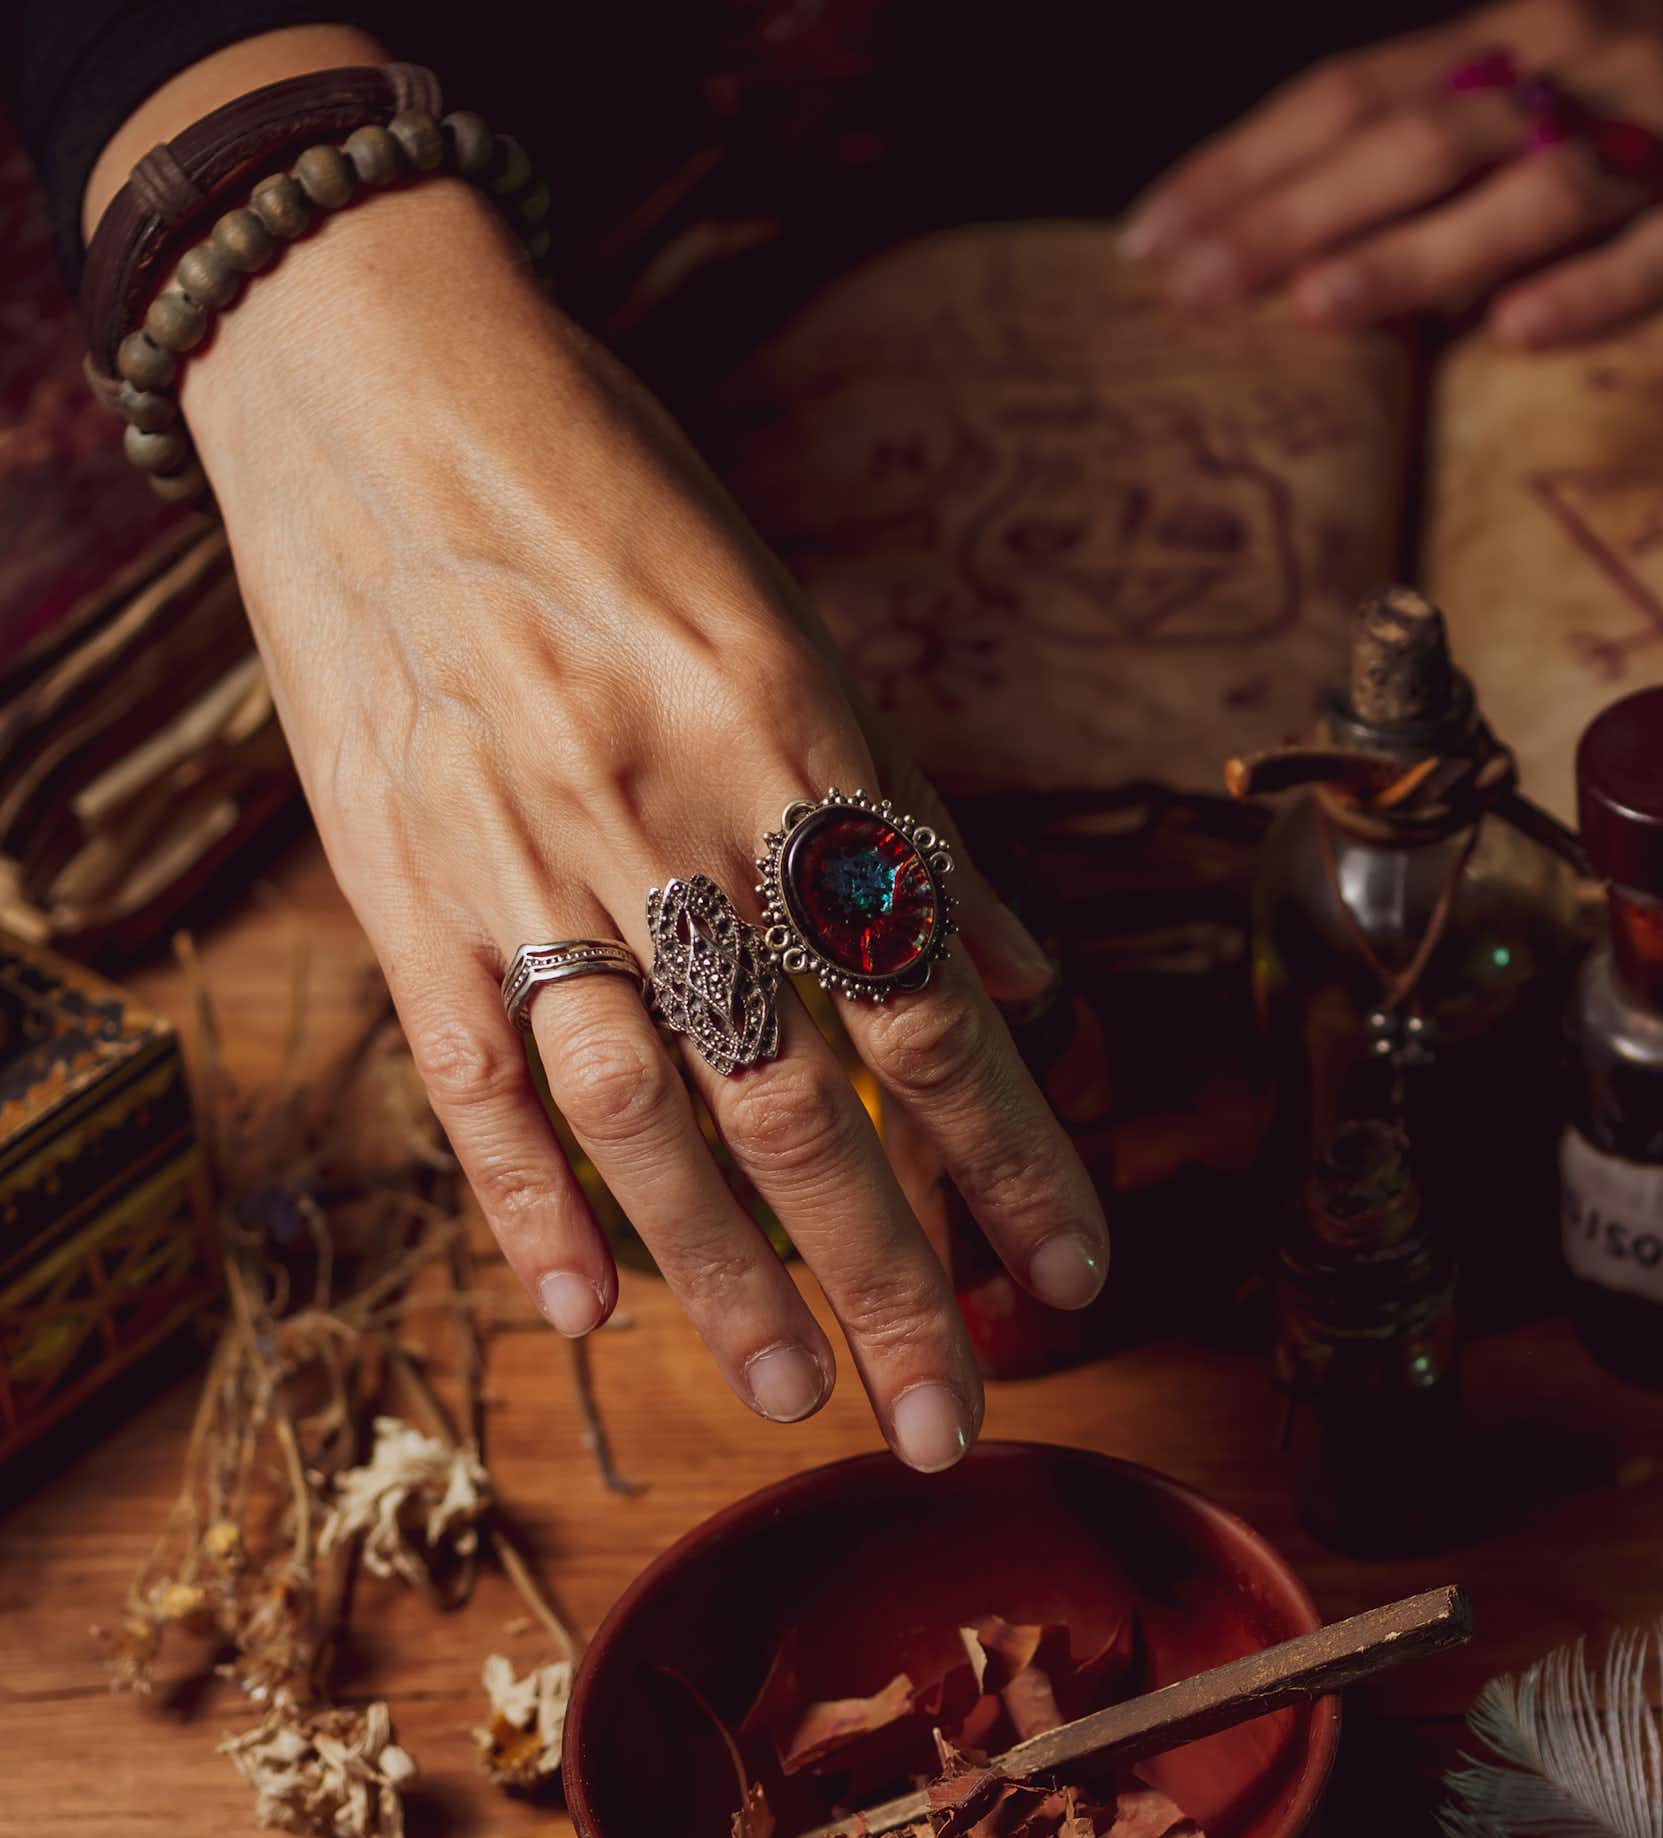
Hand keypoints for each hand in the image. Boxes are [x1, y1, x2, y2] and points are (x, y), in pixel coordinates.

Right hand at [178, 179, 1105, 1466]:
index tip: (1076, 1274)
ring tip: (791, 1395)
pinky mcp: (403, 889)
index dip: (1019, 1163)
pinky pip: (471, 1077)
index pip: (939, 1017)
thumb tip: (1035, 987)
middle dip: (895, 1284)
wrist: (383, 384)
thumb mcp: (807, 645)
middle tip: (948, 1423)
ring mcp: (525, 871)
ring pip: (647, 1122)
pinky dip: (529, 1202)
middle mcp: (671, 832)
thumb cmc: (625, 511)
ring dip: (726, 1278)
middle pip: (808, 1109)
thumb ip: (915, 833)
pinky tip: (588, 1308)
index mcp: (798, 766)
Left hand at [1120, 0, 1662, 347]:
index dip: (1249, 165)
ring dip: (1419, 254)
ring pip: (1532, 192)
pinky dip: (1602, 287)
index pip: (1352, 92)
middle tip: (1195, 288)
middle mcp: (1585, 61)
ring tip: (1318, 310)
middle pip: (1416, 141)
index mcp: (1518, 26)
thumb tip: (1304, 224)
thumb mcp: (1554, 58)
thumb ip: (1447, 119)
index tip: (1155, 237)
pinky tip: (1520, 335)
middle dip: (1293, 217)